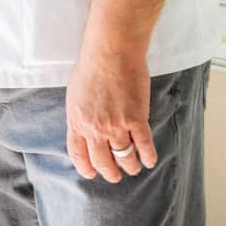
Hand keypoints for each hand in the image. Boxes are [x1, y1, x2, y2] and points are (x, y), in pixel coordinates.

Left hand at [65, 49, 156, 183]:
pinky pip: (144, 146)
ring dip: (130, 165)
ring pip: (125, 157)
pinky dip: (148, 156)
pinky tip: (149, 160)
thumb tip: (85, 127)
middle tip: (116, 175)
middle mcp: (95, 129)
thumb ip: (80, 114)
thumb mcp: (75, 93)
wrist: (111, 50)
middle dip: (110, 172)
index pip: (79, 155)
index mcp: (77, 122)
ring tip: (133, 166)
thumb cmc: (92, 65)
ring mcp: (116, 126)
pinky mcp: (136, 120)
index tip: (93, 173)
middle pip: (103, 162)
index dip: (87, 168)